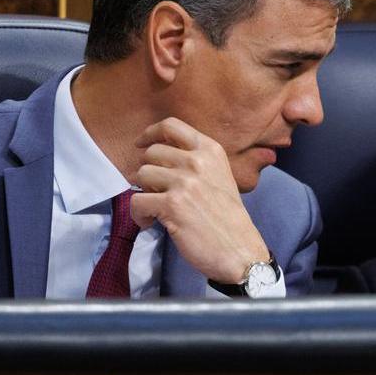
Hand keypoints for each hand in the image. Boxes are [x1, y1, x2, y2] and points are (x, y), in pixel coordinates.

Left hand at [130, 117, 268, 283]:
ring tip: (156, 209)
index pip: (171, 126)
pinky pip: (136, 201)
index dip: (150, 133)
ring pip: (140, 175)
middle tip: (158, 192)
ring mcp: (185, 182)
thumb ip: (195, 161)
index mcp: (211, 151)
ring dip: (143, 193)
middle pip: (151, 153)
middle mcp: (198, 161)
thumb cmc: (227, 216)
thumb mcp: (219, 176)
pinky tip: (151, 223)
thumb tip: (155, 154)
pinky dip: (139, 215)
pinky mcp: (172, 205)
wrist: (239, 248)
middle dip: (148, 172)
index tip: (141, 144)